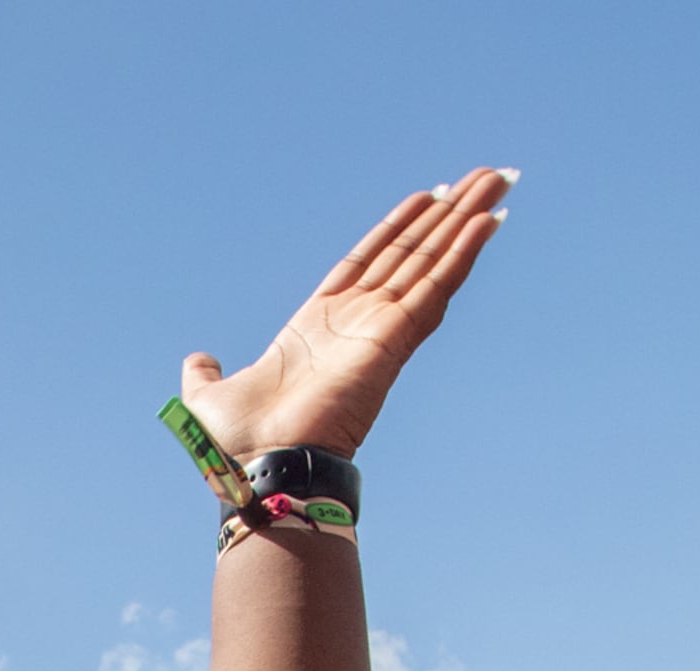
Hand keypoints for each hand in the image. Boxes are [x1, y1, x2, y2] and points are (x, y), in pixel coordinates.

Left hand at [174, 169, 511, 459]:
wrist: (258, 466)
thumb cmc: (239, 446)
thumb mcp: (210, 396)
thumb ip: (206, 374)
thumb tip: (199, 362)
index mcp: (319, 324)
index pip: (369, 261)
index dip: (399, 227)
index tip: (431, 195)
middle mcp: (357, 322)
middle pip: (412, 252)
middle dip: (450, 212)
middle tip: (489, 175)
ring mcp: (380, 329)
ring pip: (432, 261)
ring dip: (467, 218)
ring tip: (500, 179)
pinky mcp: (394, 339)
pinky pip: (435, 286)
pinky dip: (462, 253)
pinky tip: (488, 220)